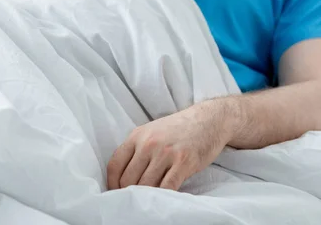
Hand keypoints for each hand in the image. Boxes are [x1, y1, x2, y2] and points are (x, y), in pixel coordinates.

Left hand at [107, 99, 238, 190]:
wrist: (208, 119)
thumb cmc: (178, 129)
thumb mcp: (151, 132)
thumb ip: (136, 150)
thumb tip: (122, 178)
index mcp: (137, 136)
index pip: (114, 165)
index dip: (112, 184)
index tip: (117, 193)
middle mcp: (148, 143)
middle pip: (128, 179)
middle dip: (130, 193)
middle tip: (136, 200)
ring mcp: (165, 153)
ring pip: (146, 186)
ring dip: (147, 197)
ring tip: (150, 200)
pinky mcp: (183, 162)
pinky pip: (167, 188)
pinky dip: (164, 197)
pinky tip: (165, 197)